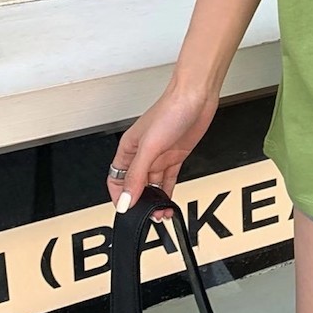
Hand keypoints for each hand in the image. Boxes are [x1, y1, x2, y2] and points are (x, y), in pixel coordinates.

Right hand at [106, 85, 217, 221]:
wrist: (197, 97)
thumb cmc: (171, 110)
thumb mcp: (149, 147)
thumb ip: (137, 175)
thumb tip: (126, 200)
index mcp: (129, 149)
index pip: (116, 179)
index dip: (119, 197)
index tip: (126, 211)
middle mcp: (143, 153)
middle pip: (135, 185)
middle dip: (139, 202)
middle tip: (147, 215)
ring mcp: (160, 155)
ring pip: (153, 184)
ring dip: (155, 199)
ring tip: (160, 213)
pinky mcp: (176, 156)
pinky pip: (168, 179)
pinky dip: (168, 192)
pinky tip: (169, 201)